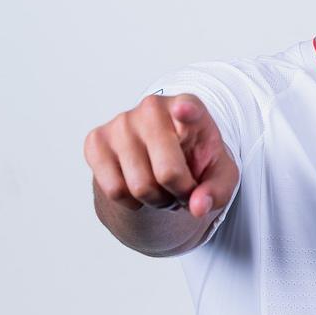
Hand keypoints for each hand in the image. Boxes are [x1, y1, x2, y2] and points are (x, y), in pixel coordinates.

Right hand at [83, 93, 238, 220]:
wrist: (163, 159)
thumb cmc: (196, 161)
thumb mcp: (220, 175)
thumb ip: (217, 190)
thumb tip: (197, 207)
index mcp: (189, 107)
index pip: (189, 107)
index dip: (186, 111)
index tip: (184, 110)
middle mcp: (152, 108)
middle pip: (167, 173)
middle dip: (179, 194)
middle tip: (183, 190)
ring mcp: (120, 122)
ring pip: (140, 187)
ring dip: (156, 201)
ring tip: (163, 187)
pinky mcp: (96, 141)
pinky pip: (114, 190)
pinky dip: (131, 201)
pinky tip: (139, 186)